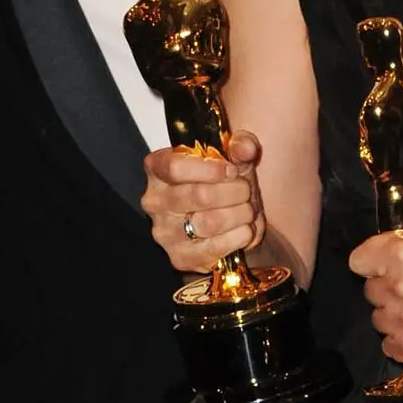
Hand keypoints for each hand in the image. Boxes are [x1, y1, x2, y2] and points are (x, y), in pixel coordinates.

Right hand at [141, 130, 264, 273]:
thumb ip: (241, 144)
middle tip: (246, 190)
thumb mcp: (232, 157)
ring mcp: (164, 233)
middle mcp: (154, 201)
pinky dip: (239, 236)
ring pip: (210, 222)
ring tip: (248, 209)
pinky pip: (216, 248)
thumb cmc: (223, 183)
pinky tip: (244, 229)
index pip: (175, 167)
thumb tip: (246, 148)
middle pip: (198, 195)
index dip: (210, 169)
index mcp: (157, 168)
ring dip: (240, 214)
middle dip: (233, 192)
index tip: (232, 170)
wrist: (229, 219)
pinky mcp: (180, 258)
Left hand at [349, 219, 402, 366]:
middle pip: (370, 290)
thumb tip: (397, 236)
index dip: (371, 262)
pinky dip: (400, 339)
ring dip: (393, 314)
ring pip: (378, 318)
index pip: (358, 260)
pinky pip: (389, 344)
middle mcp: (398, 286)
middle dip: (386, 287)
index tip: (382, 265)